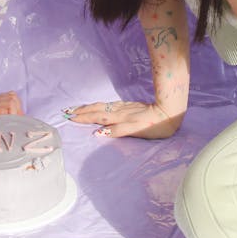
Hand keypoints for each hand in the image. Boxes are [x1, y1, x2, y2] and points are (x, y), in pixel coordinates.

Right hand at [64, 100, 180, 138]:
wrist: (169, 111)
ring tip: (78, 108)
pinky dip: (99, 106)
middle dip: (81, 110)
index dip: (83, 117)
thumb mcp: (136, 131)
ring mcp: (124, 106)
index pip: (97, 116)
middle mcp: (119, 110)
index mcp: (119, 117)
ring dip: (88, 107)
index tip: (69, 117)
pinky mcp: (130, 105)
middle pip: (97, 109)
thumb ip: (117, 131)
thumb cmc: (155, 126)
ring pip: (102, 105)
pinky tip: (99, 107)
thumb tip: (98, 132)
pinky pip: (108, 105)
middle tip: (67, 111)